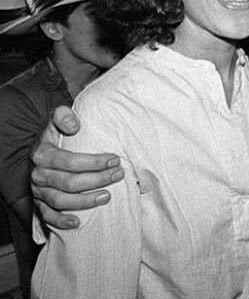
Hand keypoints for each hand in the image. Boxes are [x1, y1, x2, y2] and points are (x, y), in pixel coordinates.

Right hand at [31, 106, 123, 228]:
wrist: (40, 149)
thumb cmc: (56, 134)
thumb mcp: (57, 118)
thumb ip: (63, 115)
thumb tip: (75, 125)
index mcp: (43, 154)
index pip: (71, 162)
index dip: (95, 162)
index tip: (115, 159)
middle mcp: (39, 174)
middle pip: (70, 183)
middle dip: (97, 180)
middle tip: (118, 175)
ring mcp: (38, 190)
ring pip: (61, 201)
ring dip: (85, 201)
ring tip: (108, 196)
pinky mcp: (39, 203)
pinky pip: (47, 216)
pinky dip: (61, 221)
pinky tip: (78, 223)